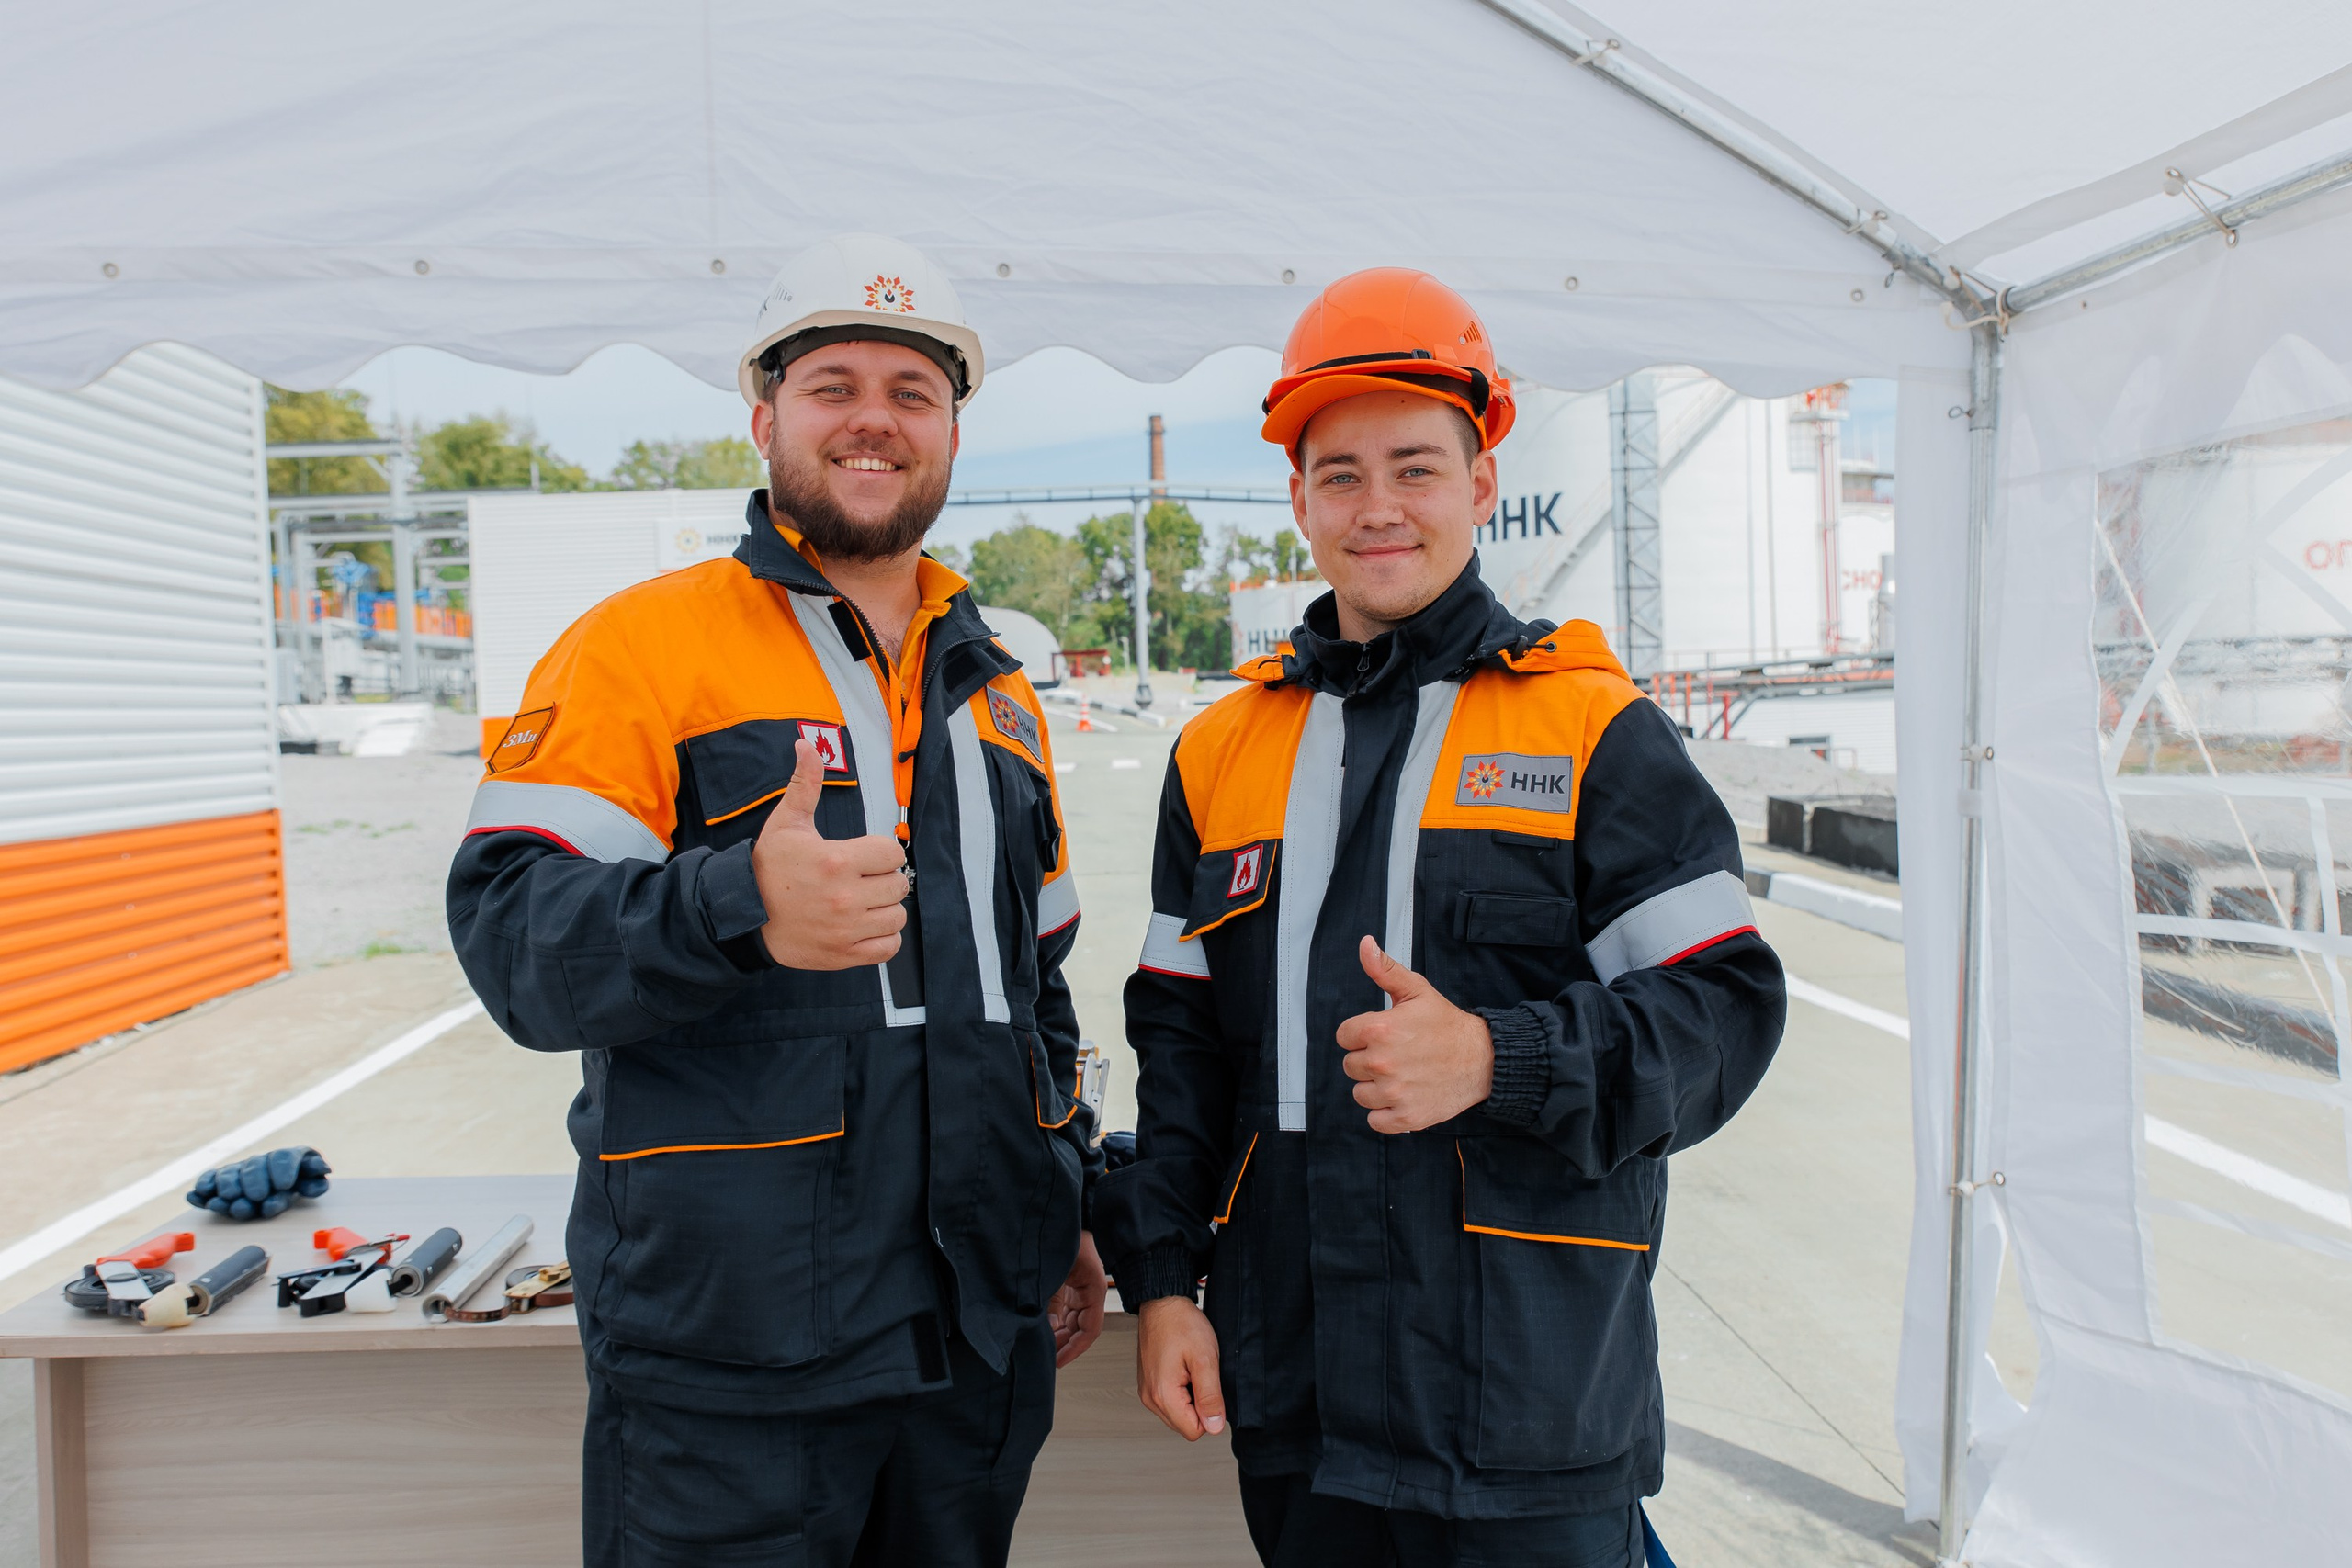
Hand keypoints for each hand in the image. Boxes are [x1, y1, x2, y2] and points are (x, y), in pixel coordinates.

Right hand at [752, 739, 909, 968]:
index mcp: (837, 860)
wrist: (743, 915)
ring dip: (884, 908)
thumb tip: (807, 745)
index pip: (892, 853)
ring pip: (896, 916)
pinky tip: (865, 925)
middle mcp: (846, 896)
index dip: (881, 852)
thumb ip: (805, 785)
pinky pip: (888, 947)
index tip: (864, 856)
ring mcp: (846, 928)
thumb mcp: (786, 823)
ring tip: (863, 902)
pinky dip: (883, 938)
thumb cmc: (767, 869)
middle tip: (861, 879)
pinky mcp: (844, 954)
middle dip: (883, 879)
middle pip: (898, 884)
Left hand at [1048, 1231, 1107, 1366]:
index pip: (1090, 1329)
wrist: (1059, 1212)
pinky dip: (1055, 1320)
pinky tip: (1042, 1329)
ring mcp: (1079, 1287)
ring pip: (1072, 1319)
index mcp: (1093, 1288)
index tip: (1059, 1361)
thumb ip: (1052, 1300)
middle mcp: (1089, 1290)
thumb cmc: (1062, 1235)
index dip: (1076, 1348)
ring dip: (1059, 1334)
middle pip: (1081, 1327)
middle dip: (1065, 1344)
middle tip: (1046, 1358)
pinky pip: (1065, 1308)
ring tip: (1042, 1346)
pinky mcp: (1069, 1282)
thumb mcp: (1055, 1270)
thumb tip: (1049, 1328)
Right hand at [1136, 1295, 1225, 1439]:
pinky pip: (1170, 1402)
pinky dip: (1182, 1390)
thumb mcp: (1205, 1359)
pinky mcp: (1149, 1385)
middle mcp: (1150, 1398)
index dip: (1209, 1413)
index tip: (1209, 1386)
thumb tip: (1214, 1427)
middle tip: (1200, 1374)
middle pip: (1185, 1425)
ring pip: (1178, 1415)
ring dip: (1191, 1398)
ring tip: (1191, 1369)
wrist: (1162, 1303)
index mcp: (1163, 1395)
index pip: (1194, 1431)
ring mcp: (1147, 1392)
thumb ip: (1210, 1397)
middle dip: (1199, 1406)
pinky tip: (1184, 1368)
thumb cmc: (1181, 1324)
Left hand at [1336, 936, 1494, 1133]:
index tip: (1384, 1035)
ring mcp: (1394, 1092)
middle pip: (1351, 1066)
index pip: (1344, 1036)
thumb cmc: (1447, 1025)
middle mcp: (1382, 1062)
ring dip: (1377, 1088)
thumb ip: (1384, 969)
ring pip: (1361, 1094)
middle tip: (1399, 1054)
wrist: (1484, 1059)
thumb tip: (1364, 944)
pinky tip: (1405, 1097)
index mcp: (1379, 1029)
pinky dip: (1387, 1113)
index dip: (1362, 1034)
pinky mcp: (1405, 1117)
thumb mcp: (1417, 990)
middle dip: (1370, 1060)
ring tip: (1403, 1075)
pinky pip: (1375, 1120)